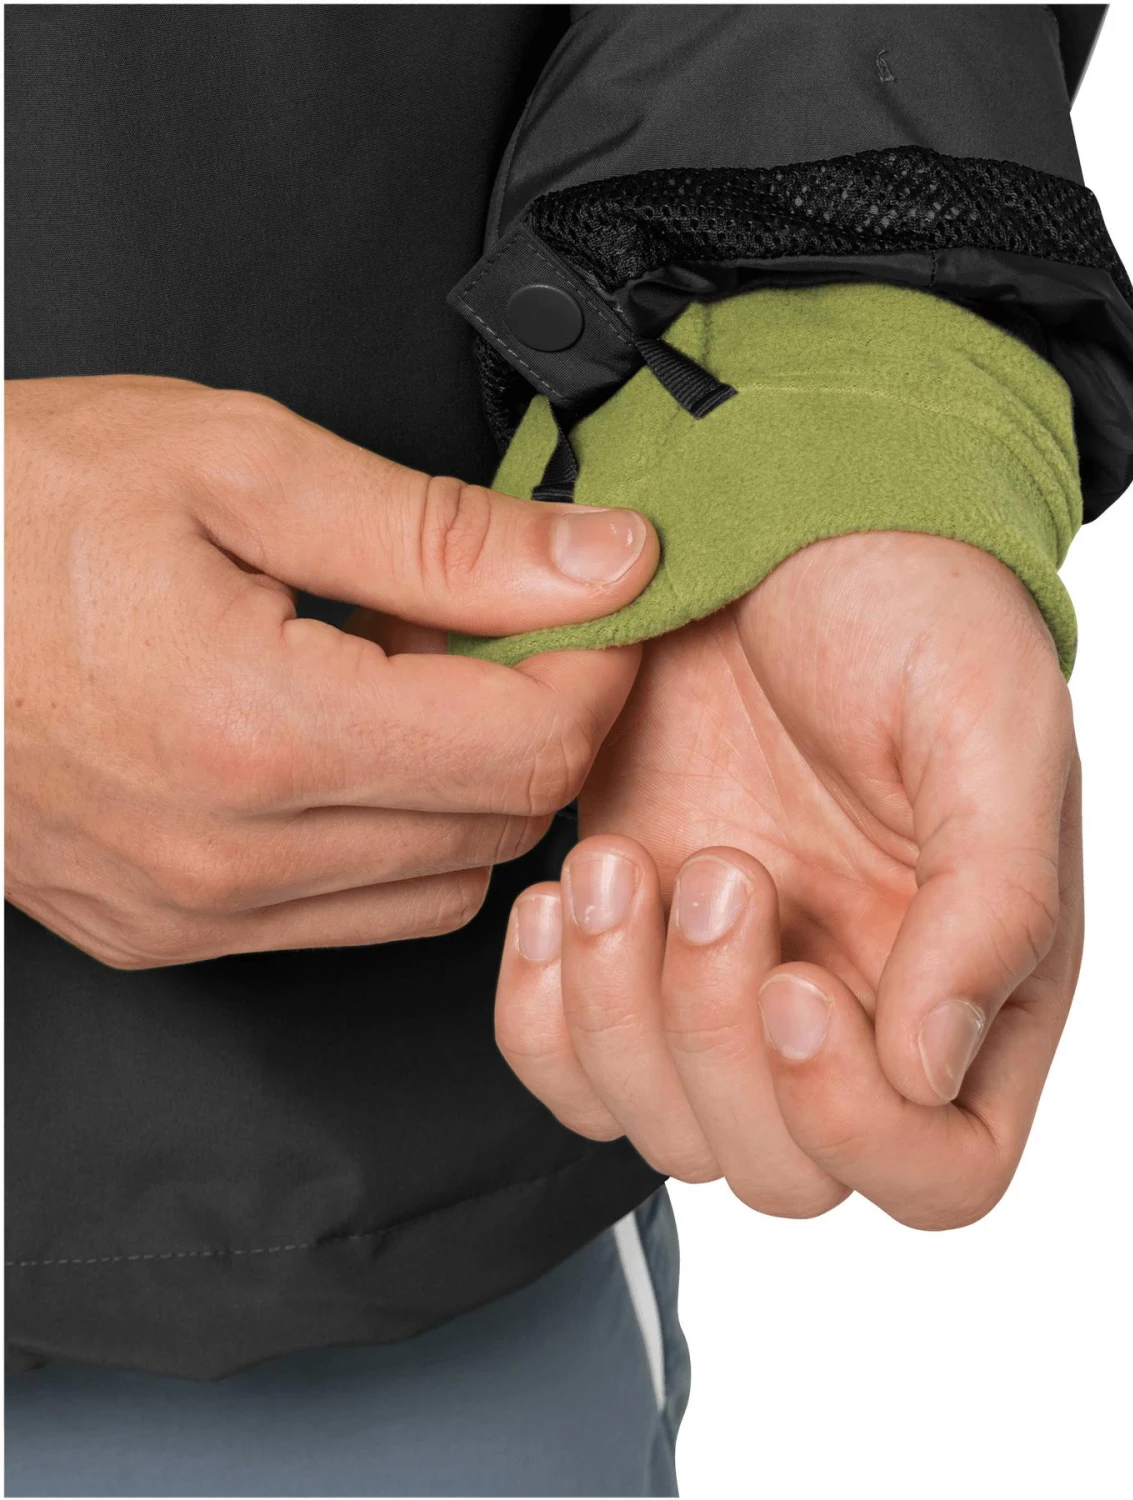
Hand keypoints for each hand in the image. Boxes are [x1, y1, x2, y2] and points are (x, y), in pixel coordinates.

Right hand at [3, 375, 657, 966]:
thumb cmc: (7, 510)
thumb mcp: (239, 467)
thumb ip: (445, 533)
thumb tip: (605, 561)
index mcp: (261, 733)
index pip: (535, 749)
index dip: (595, 668)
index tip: (588, 602)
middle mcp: (232, 856)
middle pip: (506, 820)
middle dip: (534, 714)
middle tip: (481, 618)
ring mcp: (194, 911)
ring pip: (447, 882)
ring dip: (466, 780)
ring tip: (396, 674)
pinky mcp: (165, 932)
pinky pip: (357, 913)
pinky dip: (393, 834)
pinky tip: (339, 742)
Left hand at [495, 531, 1081, 1227]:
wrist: (779, 514)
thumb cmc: (909, 601)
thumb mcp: (986, 722)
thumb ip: (995, 898)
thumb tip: (936, 1068)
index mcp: (981, 975)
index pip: (945, 1168)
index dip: (862, 1128)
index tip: (799, 986)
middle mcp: (862, 1005)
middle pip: (785, 1170)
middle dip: (720, 1044)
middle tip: (718, 870)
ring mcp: (737, 983)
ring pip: (664, 1129)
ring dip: (620, 1018)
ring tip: (624, 860)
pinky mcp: (634, 946)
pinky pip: (571, 1067)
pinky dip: (543, 1015)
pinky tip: (558, 901)